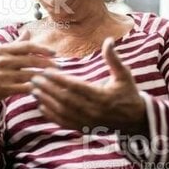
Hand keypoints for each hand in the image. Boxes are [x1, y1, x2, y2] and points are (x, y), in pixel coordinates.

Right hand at [0, 31, 57, 121]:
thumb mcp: (0, 53)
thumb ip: (16, 44)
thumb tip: (28, 32)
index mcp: (3, 49)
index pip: (27, 46)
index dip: (43, 49)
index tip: (54, 53)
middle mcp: (3, 61)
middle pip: (31, 61)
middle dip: (48, 64)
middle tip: (59, 67)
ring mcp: (3, 75)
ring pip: (30, 75)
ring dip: (44, 77)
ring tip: (54, 78)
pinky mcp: (4, 89)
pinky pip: (25, 88)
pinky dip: (36, 88)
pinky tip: (44, 88)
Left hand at [32, 38, 147, 135]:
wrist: (135, 120)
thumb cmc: (128, 93)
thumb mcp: (124, 75)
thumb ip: (114, 59)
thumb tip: (108, 40)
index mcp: (102, 97)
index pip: (76, 87)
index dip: (60, 79)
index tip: (47, 71)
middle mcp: (93, 111)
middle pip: (65, 99)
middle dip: (48, 89)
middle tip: (34, 78)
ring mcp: (88, 121)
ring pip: (62, 112)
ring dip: (46, 101)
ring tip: (33, 90)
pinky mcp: (84, 128)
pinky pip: (64, 123)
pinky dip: (51, 115)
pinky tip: (41, 106)